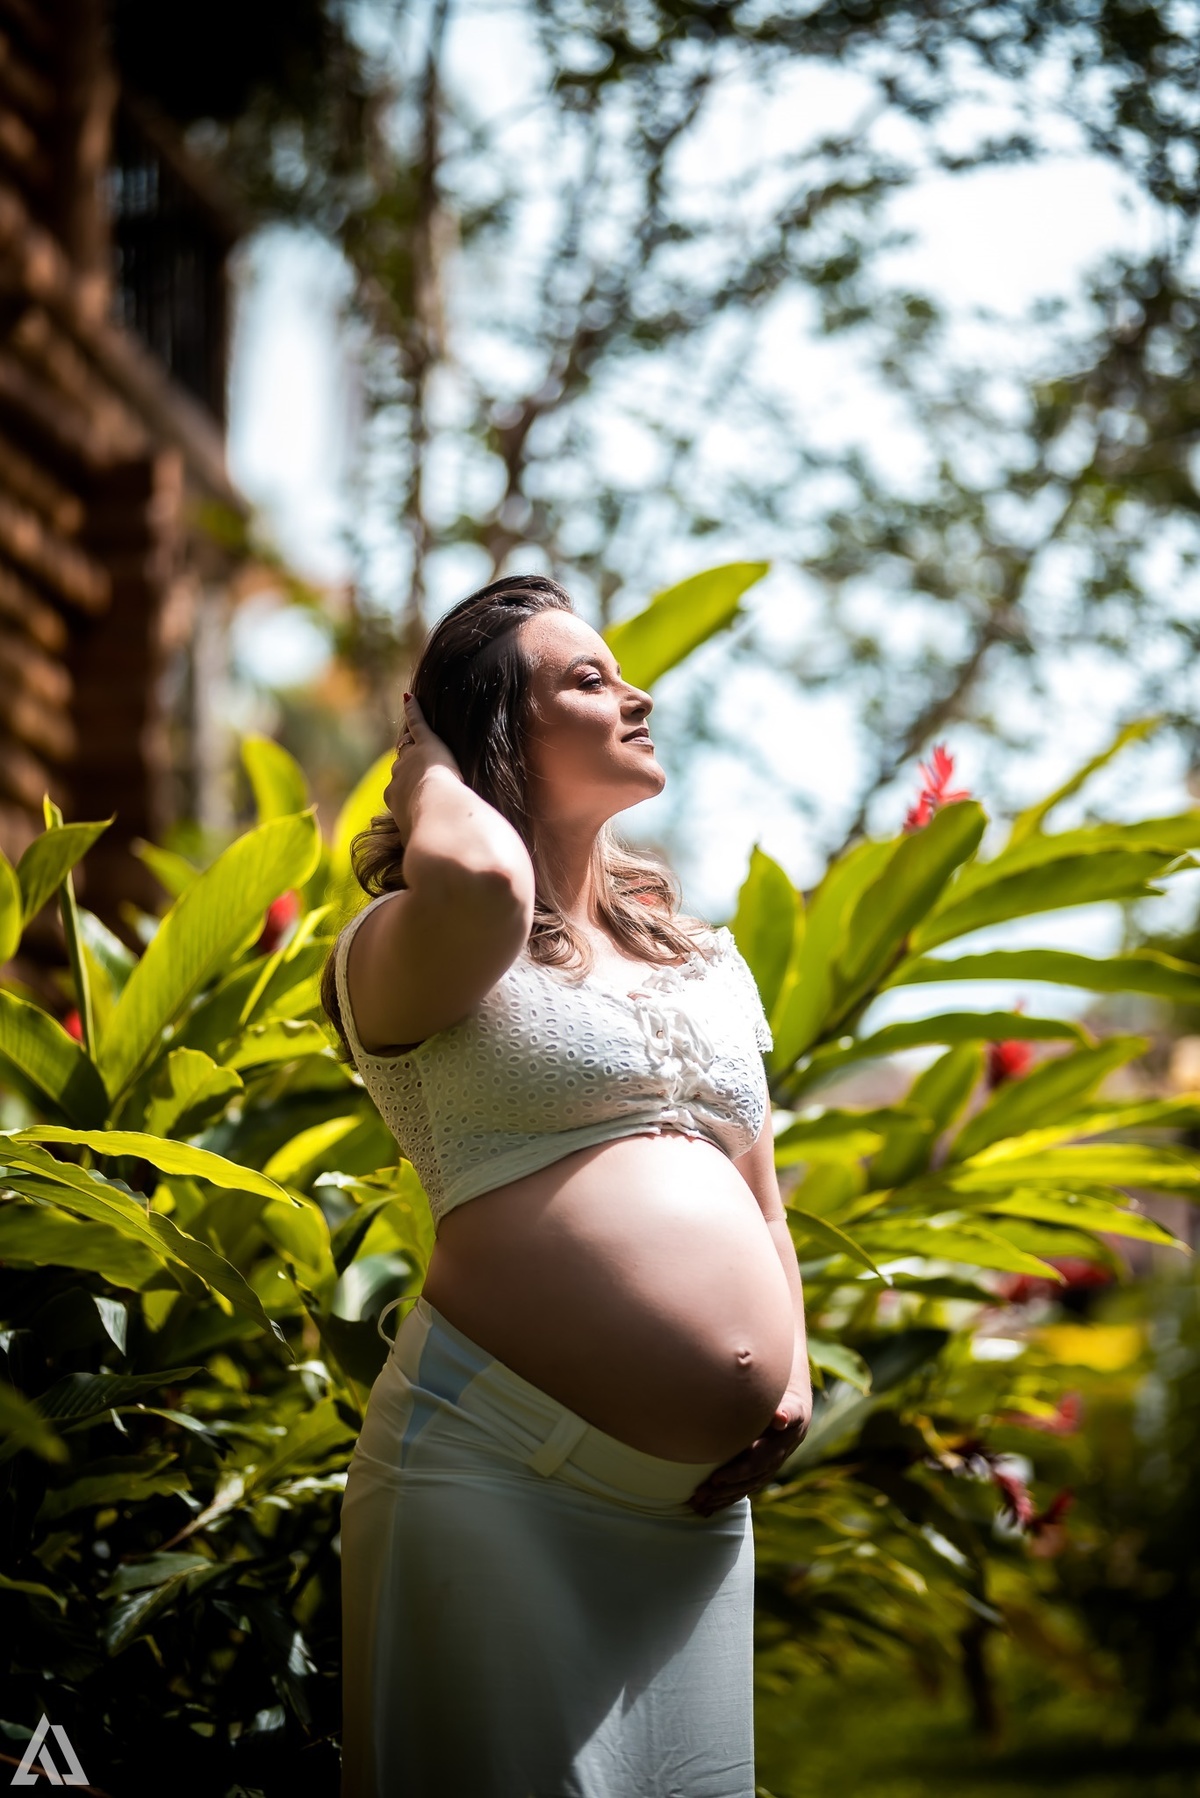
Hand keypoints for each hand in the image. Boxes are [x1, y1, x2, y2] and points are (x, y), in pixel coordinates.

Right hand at [383, 693, 462, 839]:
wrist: (441, 822)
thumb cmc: (434, 838)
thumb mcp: (420, 846)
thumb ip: (416, 850)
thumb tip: (410, 875)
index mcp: (394, 803)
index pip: (397, 792)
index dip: (406, 793)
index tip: (412, 798)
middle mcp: (395, 780)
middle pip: (399, 771)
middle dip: (407, 772)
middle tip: (416, 773)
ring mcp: (409, 761)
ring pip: (407, 749)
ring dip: (410, 744)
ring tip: (411, 736)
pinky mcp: (426, 745)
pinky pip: (417, 724)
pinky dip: (414, 711)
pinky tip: (410, 698)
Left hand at [688, 1386, 811, 1517]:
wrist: (795, 1420)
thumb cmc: (789, 1408)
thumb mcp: (792, 1409)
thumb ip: (786, 1413)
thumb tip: (780, 1418)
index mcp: (776, 1451)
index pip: (754, 1466)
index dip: (736, 1474)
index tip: (716, 1478)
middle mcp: (769, 1467)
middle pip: (744, 1483)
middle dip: (721, 1491)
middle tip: (699, 1496)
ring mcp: (762, 1474)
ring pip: (740, 1491)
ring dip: (718, 1500)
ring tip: (696, 1505)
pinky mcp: (754, 1476)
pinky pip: (738, 1492)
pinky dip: (721, 1502)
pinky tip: (704, 1509)